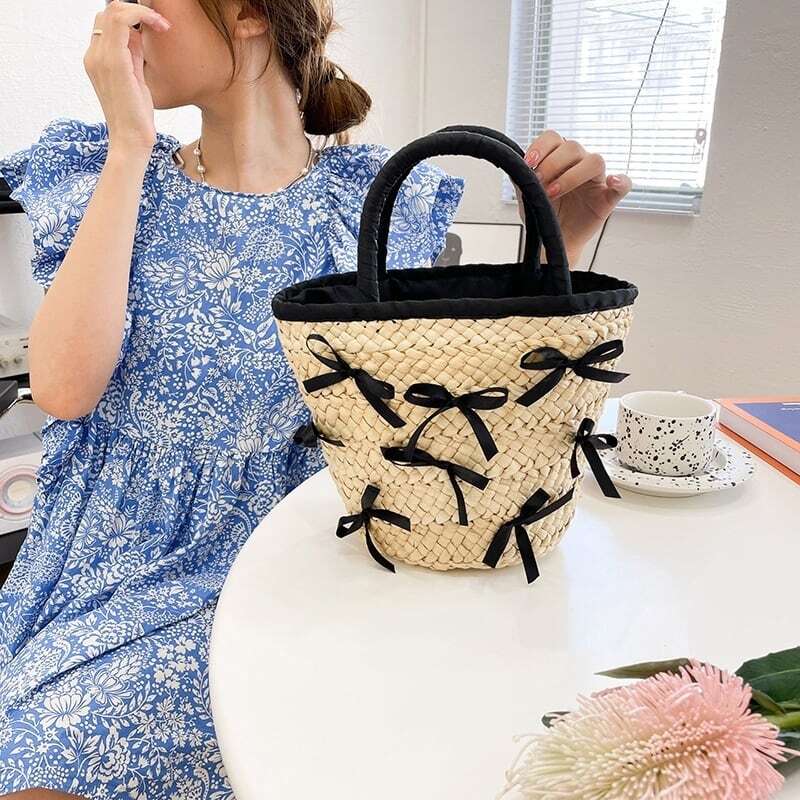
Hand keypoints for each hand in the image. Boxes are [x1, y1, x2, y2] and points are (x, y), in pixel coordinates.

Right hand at [84, 1, 171, 154]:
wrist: (131, 142)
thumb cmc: (137, 117)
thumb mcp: (135, 80)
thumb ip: (132, 56)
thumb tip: (138, 34)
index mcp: (96, 59)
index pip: (106, 22)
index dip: (131, 16)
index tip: (156, 26)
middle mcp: (94, 55)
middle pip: (107, 11)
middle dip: (136, 11)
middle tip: (161, 24)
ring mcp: (101, 58)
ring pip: (113, 10)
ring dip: (142, 11)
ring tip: (162, 25)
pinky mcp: (114, 62)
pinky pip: (122, 20)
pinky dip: (143, 16)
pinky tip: (161, 27)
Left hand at [515, 130, 631, 265]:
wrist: (553, 240)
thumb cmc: (544, 214)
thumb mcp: (527, 196)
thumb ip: (522, 180)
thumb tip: (514, 165)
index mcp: (559, 159)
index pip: (554, 138)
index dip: (541, 147)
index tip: (528, 163)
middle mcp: (578, 164)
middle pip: (573, 147)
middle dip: (552, 164)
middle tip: (539, 183)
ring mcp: (595, 180)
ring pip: (595, 161)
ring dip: (572, 175)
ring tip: (554, 192)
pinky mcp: (607, 199)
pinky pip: (624, 184)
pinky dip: (621, 181)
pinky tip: (612, 182)